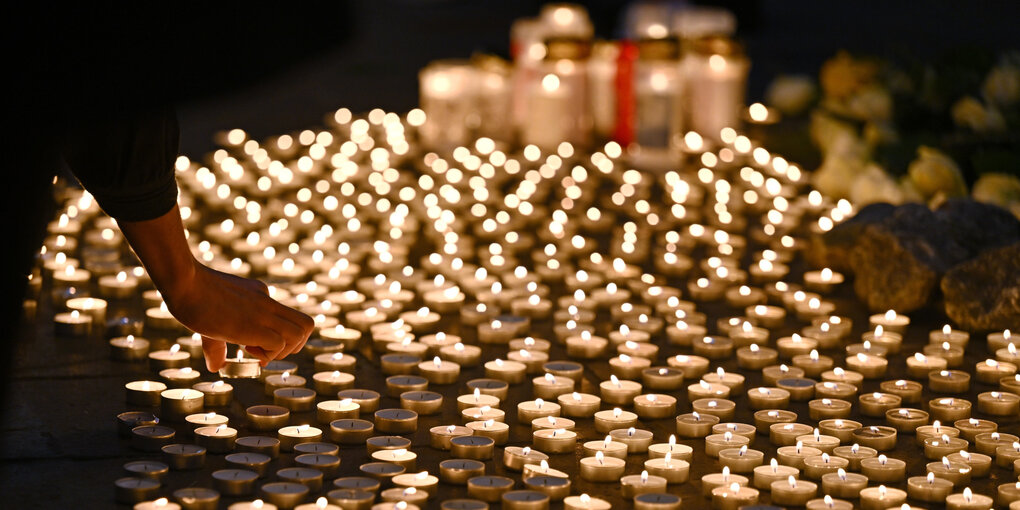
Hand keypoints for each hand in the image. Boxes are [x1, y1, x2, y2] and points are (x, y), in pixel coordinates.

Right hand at [164, 263, 314, 371]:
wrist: (184, 282)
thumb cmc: (191, 297)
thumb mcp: (212, 319)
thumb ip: (218, 345)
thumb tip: (216, 367)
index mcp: (261, 295)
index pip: (287, 318)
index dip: (278, 338)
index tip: (252, 345)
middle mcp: (268, 303)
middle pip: (307, 325)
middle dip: (294, 346)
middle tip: (267, 351)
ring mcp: (263, 313)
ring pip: (301, 334)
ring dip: (282, 352)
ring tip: (254, 349)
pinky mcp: (253, 325)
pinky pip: (279, 344)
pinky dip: (268, 354)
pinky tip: (245, 348)